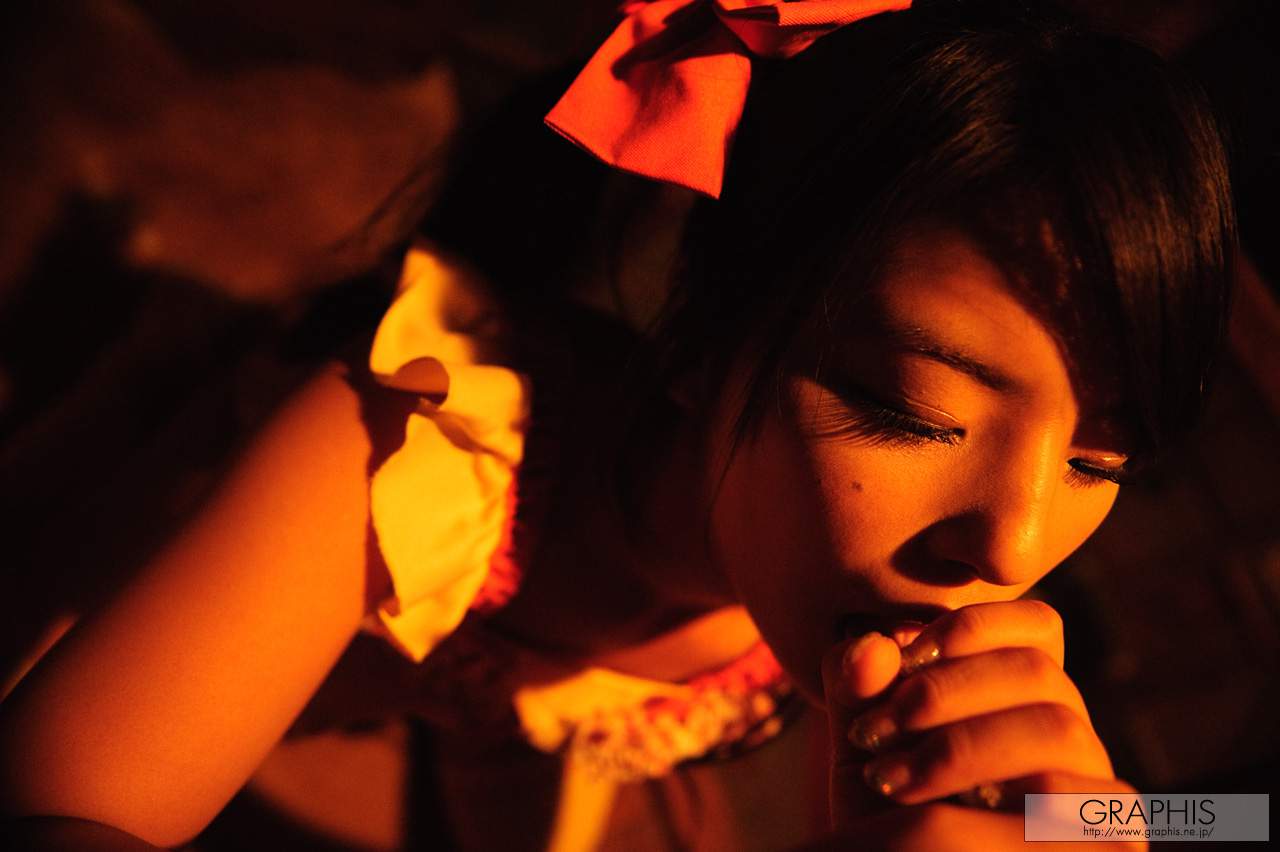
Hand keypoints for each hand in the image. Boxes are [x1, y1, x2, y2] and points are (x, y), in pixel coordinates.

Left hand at [820, 600, 1144, 848]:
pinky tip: (951, 815)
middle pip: (1038, 671)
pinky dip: (1011, 798)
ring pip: (1059, 729)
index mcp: (1024, 692)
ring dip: (962, 747)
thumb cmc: (884, 802)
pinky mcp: (1110, 835)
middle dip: (944, 691)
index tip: (907, 654)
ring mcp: (1093, 784)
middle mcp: (1068, 731)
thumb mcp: (862, 738)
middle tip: (873, 731)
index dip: (975, 624)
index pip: (1037, 625)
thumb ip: (857, 683)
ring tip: (891, 782)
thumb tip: (874, 647)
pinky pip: (1084, 800)